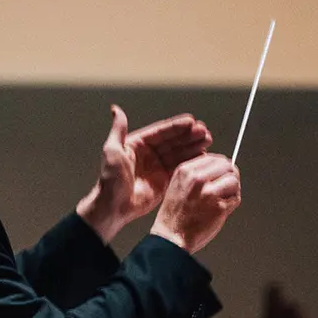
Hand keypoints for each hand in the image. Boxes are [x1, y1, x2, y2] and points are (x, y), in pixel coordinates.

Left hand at [77, 105, 211, 242]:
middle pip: (173, 141)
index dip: (176, 127)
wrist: (113, 207)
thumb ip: (118, 130)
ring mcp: (157, 167)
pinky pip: (180, 169)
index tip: (191, 121)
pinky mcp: (164, 181)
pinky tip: (203, 157)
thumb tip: (116, 110)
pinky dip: (191, 162)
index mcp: (138, 145)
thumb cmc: (110, 180)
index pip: (161, 132)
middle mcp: (149, 154)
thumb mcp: (113, 151)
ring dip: (193, 147)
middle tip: (204, 131)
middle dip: (189, 136)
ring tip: (207, 141)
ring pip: (179, 153)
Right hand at [150, 154, 240, 253]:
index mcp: (186, 170)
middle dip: (230, 177)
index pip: (215, 159)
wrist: (171, 237)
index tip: (223, 173)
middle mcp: (197, 179)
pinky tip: (221, 209)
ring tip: (222, 199)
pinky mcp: (219, 207)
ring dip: (232, 190)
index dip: (222, 167)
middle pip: (227, 167)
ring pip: (234, 181)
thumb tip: (220, 167)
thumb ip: (197, 173)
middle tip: (226, 187)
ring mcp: (209, 193)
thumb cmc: (175, 215)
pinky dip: (232, 203)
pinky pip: (236, 198)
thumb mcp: (178, 184)